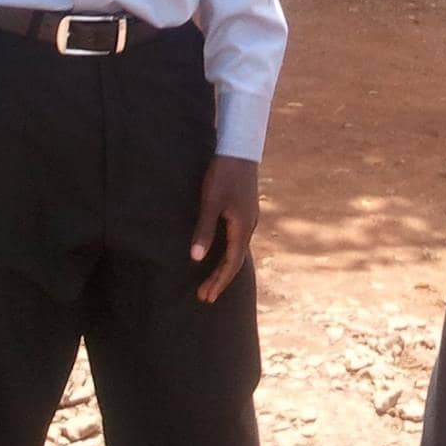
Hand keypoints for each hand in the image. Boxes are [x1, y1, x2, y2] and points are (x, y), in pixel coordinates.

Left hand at [190, 155, 258, 302]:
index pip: (232, 264)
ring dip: (223, 267)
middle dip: (220, 279)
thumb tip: (196, 259)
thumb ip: (204, 230)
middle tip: (205, 296)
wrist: (240, 149)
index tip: (207, 296)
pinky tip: (218, 253)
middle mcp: (249, 226)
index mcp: (242, 227)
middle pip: (235, 260)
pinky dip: (227, 253)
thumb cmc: (223, 174)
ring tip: (210, 281)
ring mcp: (248, 218)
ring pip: (237, 250)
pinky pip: (236, 240)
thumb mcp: (210, 201)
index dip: (219, 282)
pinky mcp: (244, 210)